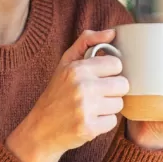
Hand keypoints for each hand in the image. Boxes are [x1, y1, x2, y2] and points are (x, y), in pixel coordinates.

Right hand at [6, 29, 128, 161]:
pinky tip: (89, 120)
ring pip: (119, 104)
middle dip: (112, 90)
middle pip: (122, 85)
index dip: (110, 72)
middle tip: (96, 94)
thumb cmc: (56, 93)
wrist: (40, 128)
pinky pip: (113, 122)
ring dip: (108, 107)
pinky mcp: (89, 128)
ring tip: (91, 107)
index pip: (116, 64)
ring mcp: (86, 108)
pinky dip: (103, 123)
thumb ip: (87, 42)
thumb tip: (112, 32)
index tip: (99, 77)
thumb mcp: (65, 63)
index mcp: (77, 69)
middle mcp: (82, 87)